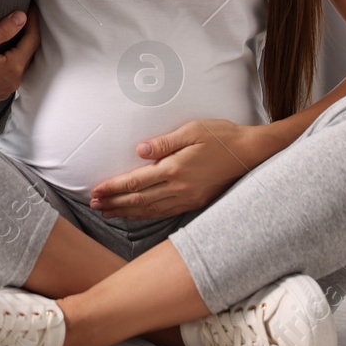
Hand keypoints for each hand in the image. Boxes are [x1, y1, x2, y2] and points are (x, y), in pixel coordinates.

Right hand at [0, 4, 40, 110]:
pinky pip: (9, 73)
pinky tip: (2, 50)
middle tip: (25, 16)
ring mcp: (3, 90)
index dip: (33, 21)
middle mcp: (12, 83)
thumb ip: (3, 31)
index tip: (31, 7)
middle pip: (28, 53)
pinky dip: (10, 59)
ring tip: (14, 30)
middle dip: (28, 33)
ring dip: (19, 46)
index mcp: (12, 70)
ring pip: (19, 63)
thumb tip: (21, 18)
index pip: (32, 40)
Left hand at [89, 118, 282, 218]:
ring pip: (150, 210)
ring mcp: (188, 198)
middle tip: (94, 205)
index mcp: (175, 169)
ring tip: (109, 212)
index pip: (136, 182)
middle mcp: (179, 188)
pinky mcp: (196, 203)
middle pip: (139, 200)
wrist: (251, 153)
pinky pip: (165, 212)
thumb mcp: (192, 130)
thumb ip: (164, 142)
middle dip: (114, 203)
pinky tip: (136, 214)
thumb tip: (139, 151)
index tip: (96, 191)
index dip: (113, 188)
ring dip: (127, 212)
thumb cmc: (222, 136)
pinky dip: (146, 215)